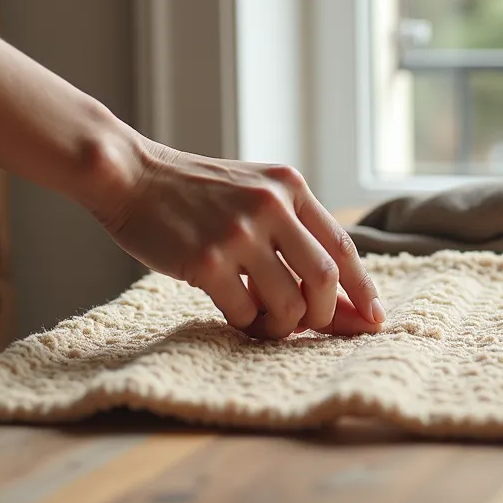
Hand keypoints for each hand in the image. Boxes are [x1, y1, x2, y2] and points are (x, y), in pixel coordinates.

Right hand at [98, 144, 384, 339]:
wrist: (130, 175)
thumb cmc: (193, 194)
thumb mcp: (253, 189)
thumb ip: (291, 227)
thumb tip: (335, 294)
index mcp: (289, 187)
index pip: (342, 245)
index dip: (362, 288)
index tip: (372, 320)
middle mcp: (270, 206)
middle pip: (326, 279)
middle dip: (327, 315)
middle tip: (309, 326)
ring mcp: (239, 233)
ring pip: (290, 304)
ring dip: (284, 327)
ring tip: (266, 324)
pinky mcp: (206, 261)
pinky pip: (247, 313)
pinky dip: (249, 325)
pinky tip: (238, 316)